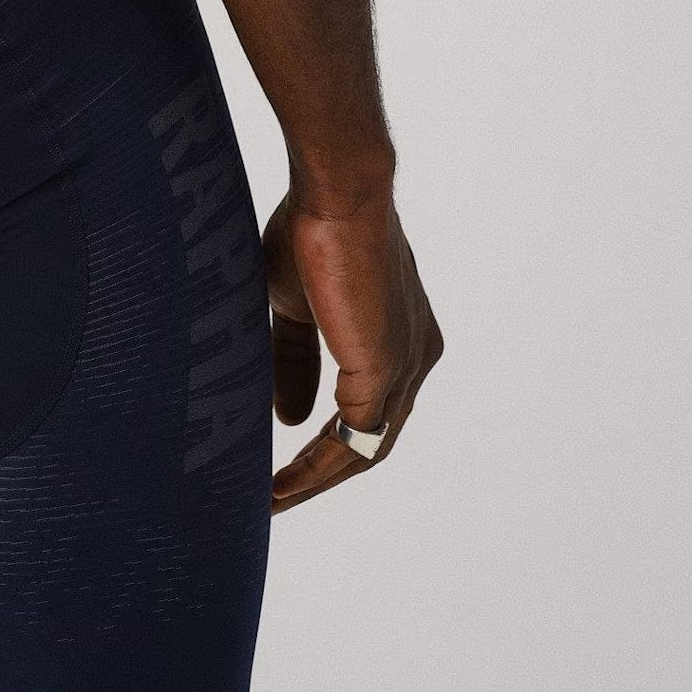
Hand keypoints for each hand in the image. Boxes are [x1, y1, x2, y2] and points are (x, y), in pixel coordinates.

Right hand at [263, 190, 440, 512]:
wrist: (336, 190)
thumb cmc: (312, 227)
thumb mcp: (296, 304)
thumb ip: (295, 361)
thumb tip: (290, 418)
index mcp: (403, 335)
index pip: (368, 405)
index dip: (327, 440)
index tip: (284, 465)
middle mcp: (418, 356)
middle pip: (372, 438)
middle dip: (323, 473)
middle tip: (276, 498)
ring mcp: (407, 366)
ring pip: (366, 447)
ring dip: (318, 480)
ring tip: (273, 501)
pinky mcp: (385, 370)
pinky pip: (354, 440)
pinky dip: (317, 468)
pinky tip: (282, 483)